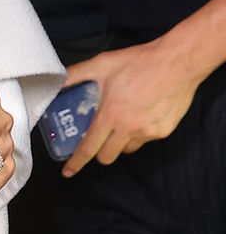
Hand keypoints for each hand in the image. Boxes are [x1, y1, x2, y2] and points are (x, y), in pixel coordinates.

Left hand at [60, 36, 201, 176]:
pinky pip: (144, 140)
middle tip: (96, 137)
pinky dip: (137, 133)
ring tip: (119, 121)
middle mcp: (128, 129)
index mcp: (110, 115)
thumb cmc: (137, 62)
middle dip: (98, 151)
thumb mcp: (100, 64)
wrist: (176, 62)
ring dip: (118, 142)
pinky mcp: (163, 131)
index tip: (68, 172)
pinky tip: (139, 114)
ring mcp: (148, 132)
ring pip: (126, 149)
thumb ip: (75, 75)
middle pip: (107, 156)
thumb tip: (56, 80)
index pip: (89, 147)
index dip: (76, 162)